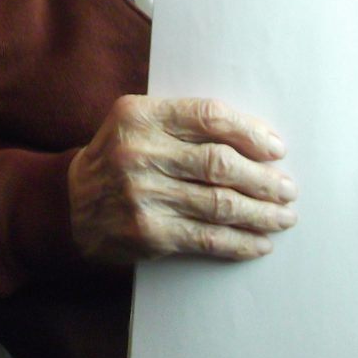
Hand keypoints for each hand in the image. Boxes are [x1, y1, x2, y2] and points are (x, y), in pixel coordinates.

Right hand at [68, 95, 297, 264]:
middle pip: (220, 164)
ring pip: (220, 204)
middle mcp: (139, 153)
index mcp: (139, 115)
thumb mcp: (135, 124)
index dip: (249, 132)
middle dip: (263, 179)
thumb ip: (181, 123)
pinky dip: (241, 242)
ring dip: (261, 213)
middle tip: (287, 188)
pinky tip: (260, 242)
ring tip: (283, 216)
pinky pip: (208, 238)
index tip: (276, 148)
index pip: (208, 117)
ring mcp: (143, 195)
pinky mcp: (148, 232)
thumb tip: (254, 140)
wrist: (69, 204)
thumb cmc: (116, 158)